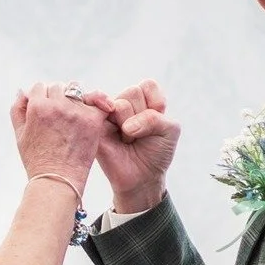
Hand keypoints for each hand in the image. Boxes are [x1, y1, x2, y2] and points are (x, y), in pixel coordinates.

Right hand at [10, 82, 106, 194]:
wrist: (58, 182)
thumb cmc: (37, 162)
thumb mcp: (20, 135)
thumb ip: (18, 109)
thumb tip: (23, 91)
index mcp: (37, 107)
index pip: (40, 87)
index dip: (42, 97)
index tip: (45, 109)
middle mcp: (57, 105)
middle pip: (58, 87)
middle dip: (57, 98)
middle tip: (59, 116)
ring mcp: (76, 112)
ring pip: (77, 92)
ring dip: (74, 100)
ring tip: (74, 117)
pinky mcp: (92, 120)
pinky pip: (98, 103)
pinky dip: (99, 105)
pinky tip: (98, 111)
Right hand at [93, 79, 180, 214]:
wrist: (142, 179)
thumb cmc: (156, 153)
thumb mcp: (169, 130)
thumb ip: (155, 117)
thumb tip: (126, 127)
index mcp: (142, 100)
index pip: (147, 85)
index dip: (155, 105)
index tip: (155, 125)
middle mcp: (123, 104)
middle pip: (132, 92)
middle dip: (141, 117)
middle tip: (139, 135)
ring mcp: (107, 115)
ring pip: (120, 105)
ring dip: (130, 127)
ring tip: (128, 140)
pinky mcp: (95, 128)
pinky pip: (98, 112)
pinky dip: (110, 120)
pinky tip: (119, 137)